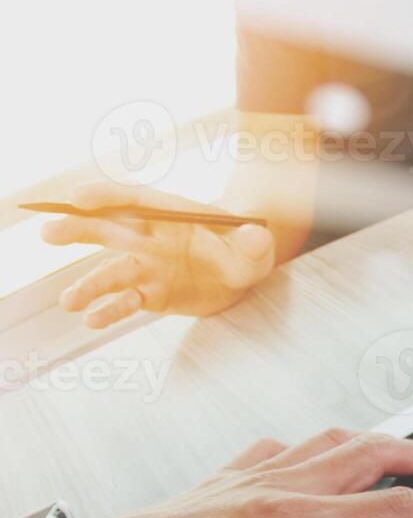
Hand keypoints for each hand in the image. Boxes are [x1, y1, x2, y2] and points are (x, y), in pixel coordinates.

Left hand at [32, 429, 412, 517]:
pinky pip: (289, 445)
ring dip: (383, 444)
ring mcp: (255, 475)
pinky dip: (320, 446)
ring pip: (336, 440)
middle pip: (375, 455)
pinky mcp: (230, 477)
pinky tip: (318, 458)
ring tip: (409, 454)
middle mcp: (283, 488)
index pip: (395, 511)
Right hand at [41, 182, 275, 328]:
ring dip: (88, 287)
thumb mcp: (256, 245)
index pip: (134, 200)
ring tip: (68, 301)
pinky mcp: (151, 294)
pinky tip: (92, 320)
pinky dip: (110, 311)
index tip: (77, 197)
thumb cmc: (246, 247)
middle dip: (79, 230)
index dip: (106, 196)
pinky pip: (126, 302)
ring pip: (112, 274)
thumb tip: (257, 238)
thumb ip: (254, 242)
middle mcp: (150, 239)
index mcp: (170, 215)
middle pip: (109, 230)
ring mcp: (148, 267)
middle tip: (49, 233)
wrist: (243, 270)